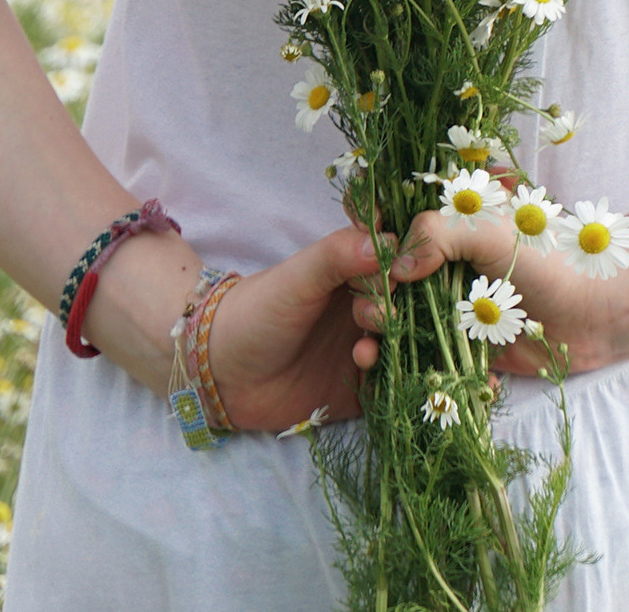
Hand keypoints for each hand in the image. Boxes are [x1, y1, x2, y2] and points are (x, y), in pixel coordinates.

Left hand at [204, 222, 392, 430]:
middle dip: (400, 306)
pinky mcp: (359, 387)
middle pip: (409, 303)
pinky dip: (390, 375)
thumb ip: (337, 255)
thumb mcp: (296, 276)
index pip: (401, 262)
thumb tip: (387, 241)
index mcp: (356, 272)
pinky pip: (392, 382)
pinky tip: (364, 365)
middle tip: (373, 313)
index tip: (403, 270)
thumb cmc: (257, 311)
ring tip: (364, 344)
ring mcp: (365, 347)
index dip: (407, 264)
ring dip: (393, 340)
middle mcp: (367, 307)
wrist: (218, 373)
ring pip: (405, 342)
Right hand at [349, 206, 628, 380]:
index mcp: (451, 229)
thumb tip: (395, 268)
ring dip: (385, 341)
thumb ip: (436, 233)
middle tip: (373, 317)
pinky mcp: (468, 348)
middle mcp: (448, 267)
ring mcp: (456, 309)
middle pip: (391, 285)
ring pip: (404, 326)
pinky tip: (400, 374)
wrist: (597, 309)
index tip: (355, 270)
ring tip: (374, 352)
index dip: (370, 252)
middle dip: (372, 302)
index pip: (394, 234)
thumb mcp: (489, 227)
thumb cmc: (547, 255)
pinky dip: (416, 369)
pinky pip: (431, 359)